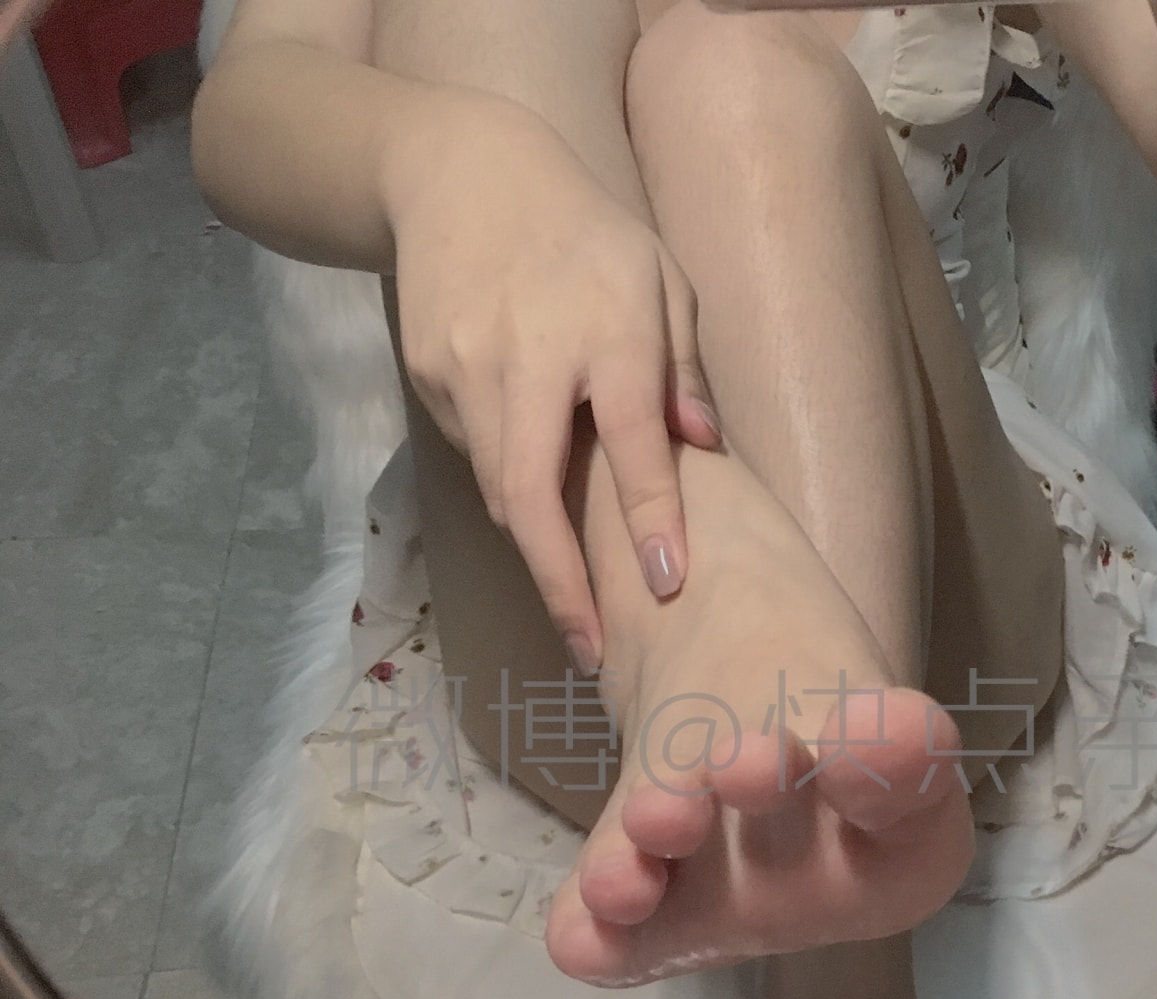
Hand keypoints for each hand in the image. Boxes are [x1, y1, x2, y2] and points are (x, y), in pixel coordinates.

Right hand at [383, 101, 719, 672]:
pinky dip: (511, 487)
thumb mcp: (660, 277)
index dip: (649, 515)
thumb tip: (706, 445)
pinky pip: (478, 454)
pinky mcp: (428, 374)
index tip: (666, 582)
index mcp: (609, 328)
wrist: (458, 171)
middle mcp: (532, 353)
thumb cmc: (588, 235)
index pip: (632, 440)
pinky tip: (539, 493)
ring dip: (540, 549)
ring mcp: (467, 366)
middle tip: (592, 648)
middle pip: (534, 489)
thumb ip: (684, 364)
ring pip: (500, 487)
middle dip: (561, 581)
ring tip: (578, 601)